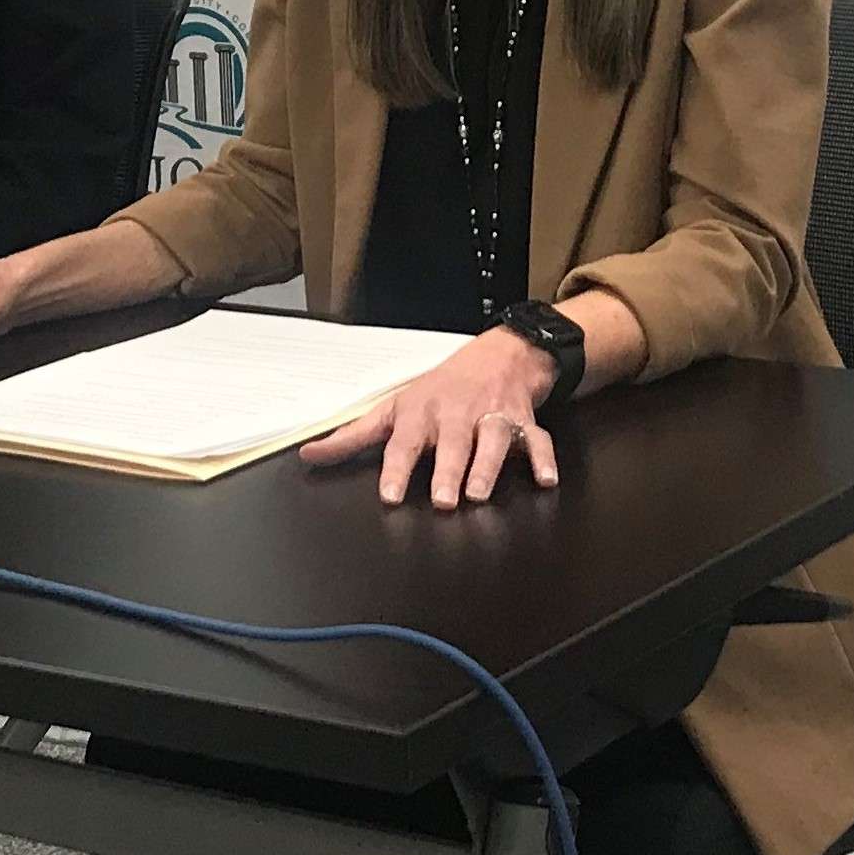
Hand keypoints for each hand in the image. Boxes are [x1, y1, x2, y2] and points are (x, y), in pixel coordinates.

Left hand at [298, 328, 559, 508]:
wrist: (498, 354)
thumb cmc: (438, 390)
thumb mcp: (393, 408)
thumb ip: (353, 437)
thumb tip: (308, 455)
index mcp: (421, 413)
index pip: (404, 443)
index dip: (396, 468)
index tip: (391, 495)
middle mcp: (457, 414)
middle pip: (452, 442)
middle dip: (448, 469)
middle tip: (443, 500)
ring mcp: (491, 416)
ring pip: (492, 440)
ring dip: (488, 466)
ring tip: (479, 494)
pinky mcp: (523, 421)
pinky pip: (537, 439)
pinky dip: (543, 458)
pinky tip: (545, 478)